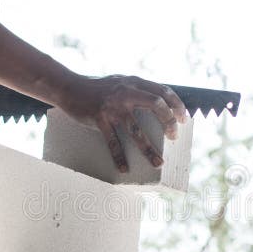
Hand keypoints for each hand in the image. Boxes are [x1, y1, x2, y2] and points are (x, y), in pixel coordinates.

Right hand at [58, 74, 188, 171]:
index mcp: (134, 82)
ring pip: (136, 130)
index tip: (184, 119)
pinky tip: (124, 169)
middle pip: (156, 105)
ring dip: (149, 149)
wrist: (68, 87)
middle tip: (174, 137)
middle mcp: (126, 92)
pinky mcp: (99, 118)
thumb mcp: (120, 83)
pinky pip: (113, 142)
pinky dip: (119, 157)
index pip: (163, 91)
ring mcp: (112, 106)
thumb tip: (159, 104)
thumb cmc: (97, 88)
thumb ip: (137, 90)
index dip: (177, 105)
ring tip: (159, 163)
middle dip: (169, 122)